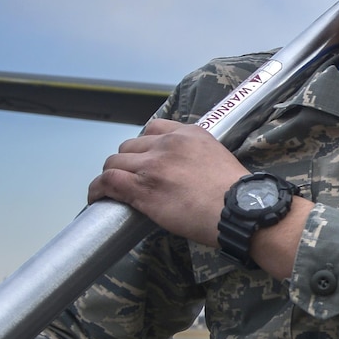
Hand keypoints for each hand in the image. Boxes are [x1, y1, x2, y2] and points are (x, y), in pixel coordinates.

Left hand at [88, 118, 248, 245]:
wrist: (241, 210)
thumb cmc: (238, 194)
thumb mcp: (219, 158)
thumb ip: (197, 156)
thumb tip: (184, 173)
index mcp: (189, 134)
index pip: (153, 128)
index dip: (144, 146)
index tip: (145, 160)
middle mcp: (168, 144)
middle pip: (130, 146)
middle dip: (128, 163)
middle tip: (132, 180)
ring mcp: (153, 166)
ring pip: (114, 162)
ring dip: (112, 176)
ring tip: (111, 191)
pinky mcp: (142, 188)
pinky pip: (107, 181)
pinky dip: (97, 189)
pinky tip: (97, 198)